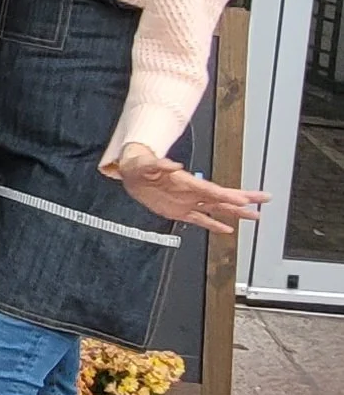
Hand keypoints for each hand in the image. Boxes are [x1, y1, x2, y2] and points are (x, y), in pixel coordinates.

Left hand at [113, 146, 265, 237]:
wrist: (131, 173)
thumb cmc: (140, 165)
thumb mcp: (146, 164)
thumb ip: (160, 165)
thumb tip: (174, 165)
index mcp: (187, 182)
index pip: (212, 190)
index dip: (228, 195)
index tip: (244, 199)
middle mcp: (192, 192)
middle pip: (223, 197)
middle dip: (244, 200)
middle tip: (263, 200)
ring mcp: (188, 202)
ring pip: (217, 209)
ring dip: (236, 213)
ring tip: (255, 216)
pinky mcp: (180, 211)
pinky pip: (200, 220)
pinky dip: (214, 225)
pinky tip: (227, 230)